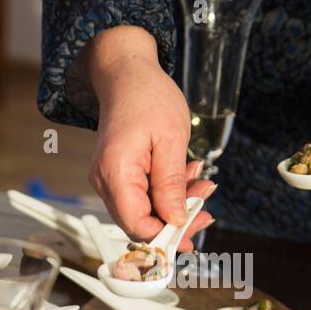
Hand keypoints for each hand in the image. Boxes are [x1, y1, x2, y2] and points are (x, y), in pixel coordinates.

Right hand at [83, 27, 214, 248]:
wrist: (126, 77)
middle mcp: (104, 182)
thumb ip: (172, 184)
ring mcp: (107, 180)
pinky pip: (139, 197)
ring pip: (141, 212)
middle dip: (174, 220)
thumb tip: (176, 220)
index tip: (195, 224)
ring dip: (172, 205)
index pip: (136, 224)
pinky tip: (183, 178)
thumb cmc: (148, 98)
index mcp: (116, 173)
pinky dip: (164, 193)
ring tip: (199, 183)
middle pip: (138, 223)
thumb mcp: (171, 139)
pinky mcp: (114, 177)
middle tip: (206, 208)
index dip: (165, 233)